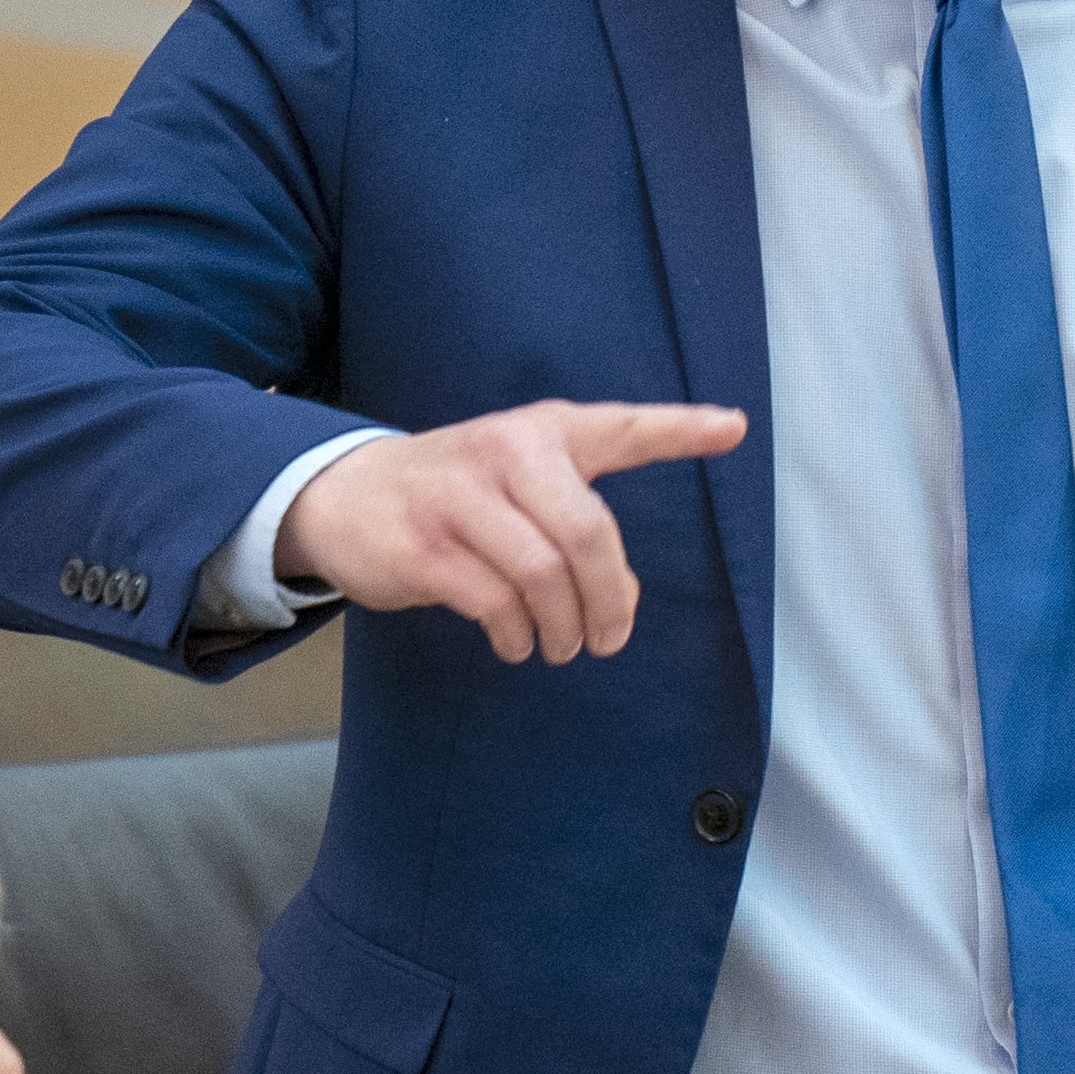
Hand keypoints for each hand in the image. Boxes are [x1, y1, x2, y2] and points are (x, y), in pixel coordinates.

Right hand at [280, 401, 746, 662]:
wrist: (341, 493)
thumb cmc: (456, 493)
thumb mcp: (517, 474)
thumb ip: (577, 514)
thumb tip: (622, 598)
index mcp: (543, 432)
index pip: (621, 427)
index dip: (680, 429)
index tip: (733, 428)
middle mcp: (506, 453)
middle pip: (588, 534)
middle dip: (610, 600)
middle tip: (609, 637)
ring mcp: (461, 499)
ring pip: (544, 576)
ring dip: (564, 628)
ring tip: (561, 646)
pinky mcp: (426, 548)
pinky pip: (496, 604)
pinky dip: (518, 636)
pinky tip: (517, 642)